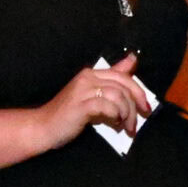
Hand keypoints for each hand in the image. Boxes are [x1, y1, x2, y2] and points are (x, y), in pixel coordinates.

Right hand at [35, 55, 151, 150]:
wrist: (42, 127)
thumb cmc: (68, 114)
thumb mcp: (92, 94)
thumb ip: (111, 79)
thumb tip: (132, 59)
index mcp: (91, 74)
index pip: (123, 76)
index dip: (138, 91)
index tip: (145, 108)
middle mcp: (87, 78)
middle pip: (123, 86)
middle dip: (135, 105)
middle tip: (135, 122)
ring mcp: (83, 91)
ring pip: (118, 96)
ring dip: (127, 114)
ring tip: (125, 126)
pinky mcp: (81, 105)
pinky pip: (107, 107)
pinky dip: (115, 116)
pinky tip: (114, 124)